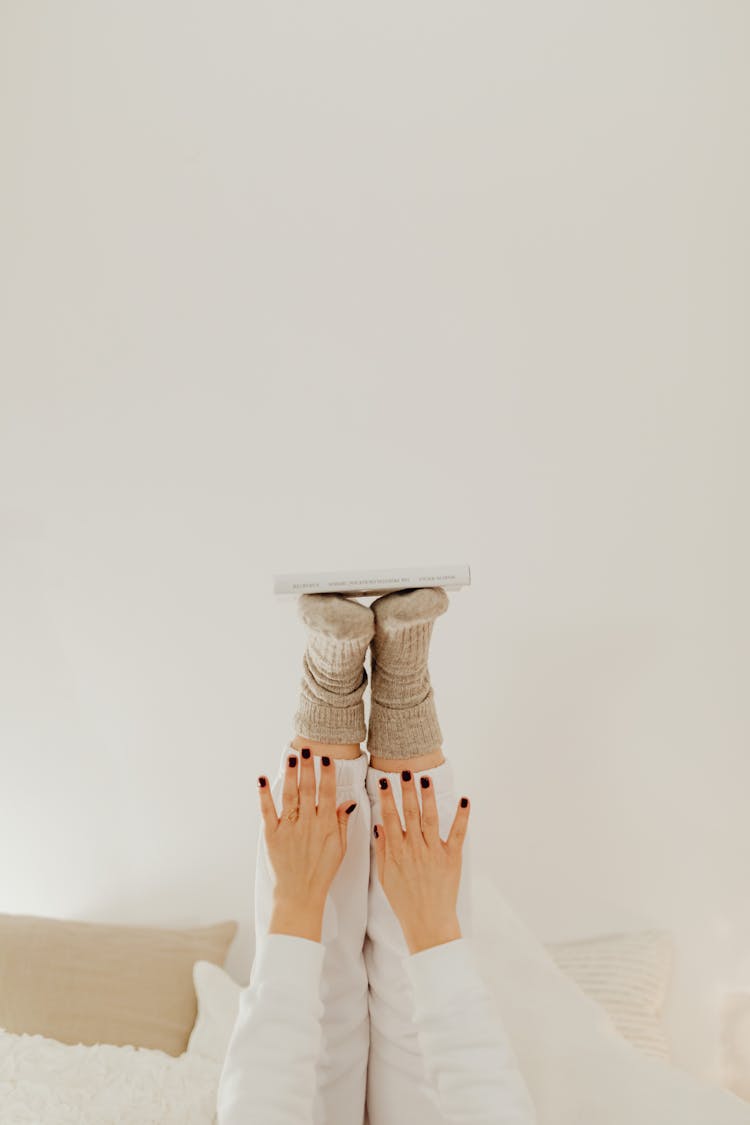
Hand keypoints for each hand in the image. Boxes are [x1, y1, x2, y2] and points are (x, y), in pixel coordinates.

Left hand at [257, 750, 356, 941]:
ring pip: (289, 795)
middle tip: (307, 748)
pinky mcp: (272, 836)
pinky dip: (263, 795)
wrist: (300, 895)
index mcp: (325, 826)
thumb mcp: (340, 848)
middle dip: (307, 767)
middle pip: (307, 789)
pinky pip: (267, 812)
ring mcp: (288, 829)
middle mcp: (307, 824)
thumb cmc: (322, 872)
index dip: (327, 774)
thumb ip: (342, 823)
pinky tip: (261, 780)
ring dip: (289, 774)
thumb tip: (349, 802)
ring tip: (290, 756)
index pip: (327, 793)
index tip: (326, 757)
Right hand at [373, 771, 469, 953]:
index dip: (387, 797)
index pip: (389, 818)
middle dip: (407, 790)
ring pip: (430, 818)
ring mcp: (434, 852)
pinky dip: (462, 816)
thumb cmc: (404, 901)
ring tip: (426, 777)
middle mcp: (415, 849)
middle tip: (405, 770)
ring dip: (429, 796)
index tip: (384, 780)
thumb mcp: (385, 877)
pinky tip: (465, 800)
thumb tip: (379, 826)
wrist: (427, 923)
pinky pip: (458, 834)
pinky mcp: (452, 858)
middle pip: (410, 813)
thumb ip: (383, 850)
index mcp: (397, 852)